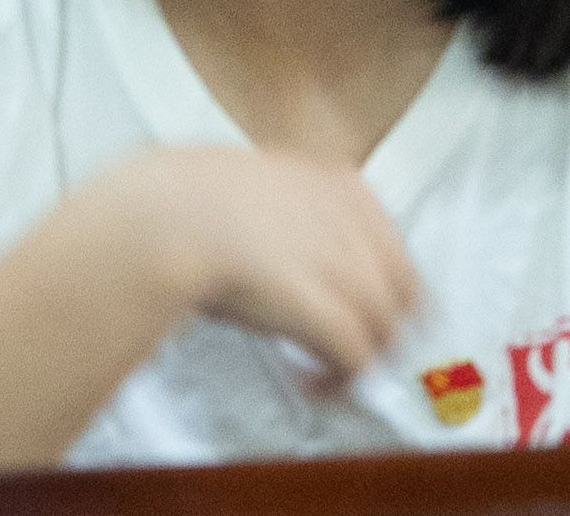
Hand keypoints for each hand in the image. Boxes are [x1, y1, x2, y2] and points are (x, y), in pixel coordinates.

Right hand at [91, 144, 419, 391]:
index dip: (386, 284)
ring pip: (385, 329)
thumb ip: (292, 211)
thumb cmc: (189, 201)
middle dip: (386, 326)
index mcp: (340, 186)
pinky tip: (317, 384)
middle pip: (403, 290)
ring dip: (362, 358)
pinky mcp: (330, 314)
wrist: (166, 219)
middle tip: (362, 347)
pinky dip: (340, 380)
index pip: (394, 244)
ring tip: (334, 373)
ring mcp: (347, 269)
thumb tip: (287, 239)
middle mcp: (355, 226)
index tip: (374, 305)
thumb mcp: (257, 186)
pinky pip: (356, 359)